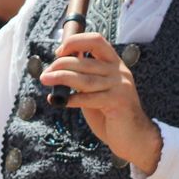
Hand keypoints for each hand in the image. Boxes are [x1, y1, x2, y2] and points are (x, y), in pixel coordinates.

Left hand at [39, 32, 162, 172]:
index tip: (58, 53)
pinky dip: (72, 99)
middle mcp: (119, 71)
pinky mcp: (118, 102)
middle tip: (45, 74)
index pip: (96, 40)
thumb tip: (57, 65)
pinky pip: (89, 98)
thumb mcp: (96, 89)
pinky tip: (59, 101)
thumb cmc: (110, 113)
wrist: (134, 137)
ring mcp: (120, 86)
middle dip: (61, 65)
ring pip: (85, 80)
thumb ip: (83, 76)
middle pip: (85, 62)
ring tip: (45, 80)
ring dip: (61, 78)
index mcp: (114, 63)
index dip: (75, 42)